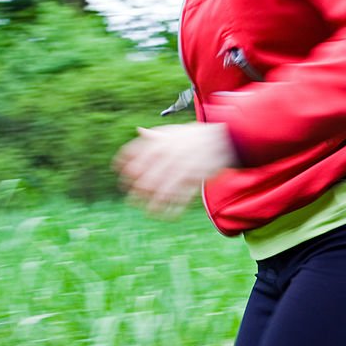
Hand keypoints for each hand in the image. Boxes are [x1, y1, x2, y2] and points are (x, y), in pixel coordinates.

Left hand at [113, 121, 237, 218]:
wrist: (221, 138)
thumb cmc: (194, 135)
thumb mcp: (173, 130)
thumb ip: (154, 134)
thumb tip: (138, 131)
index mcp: (160, 144)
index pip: (136, 159)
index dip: (127, 171)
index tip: (124, 181)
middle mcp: (169, 157)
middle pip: (147, 179)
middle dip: (138, 192)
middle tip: (132, 200)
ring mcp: (182, 169)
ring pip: (163, 192)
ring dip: (155, 205)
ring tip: (150, 212)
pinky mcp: (195, 179)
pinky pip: (182, 198)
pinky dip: (174, 209)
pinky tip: (168, 215)